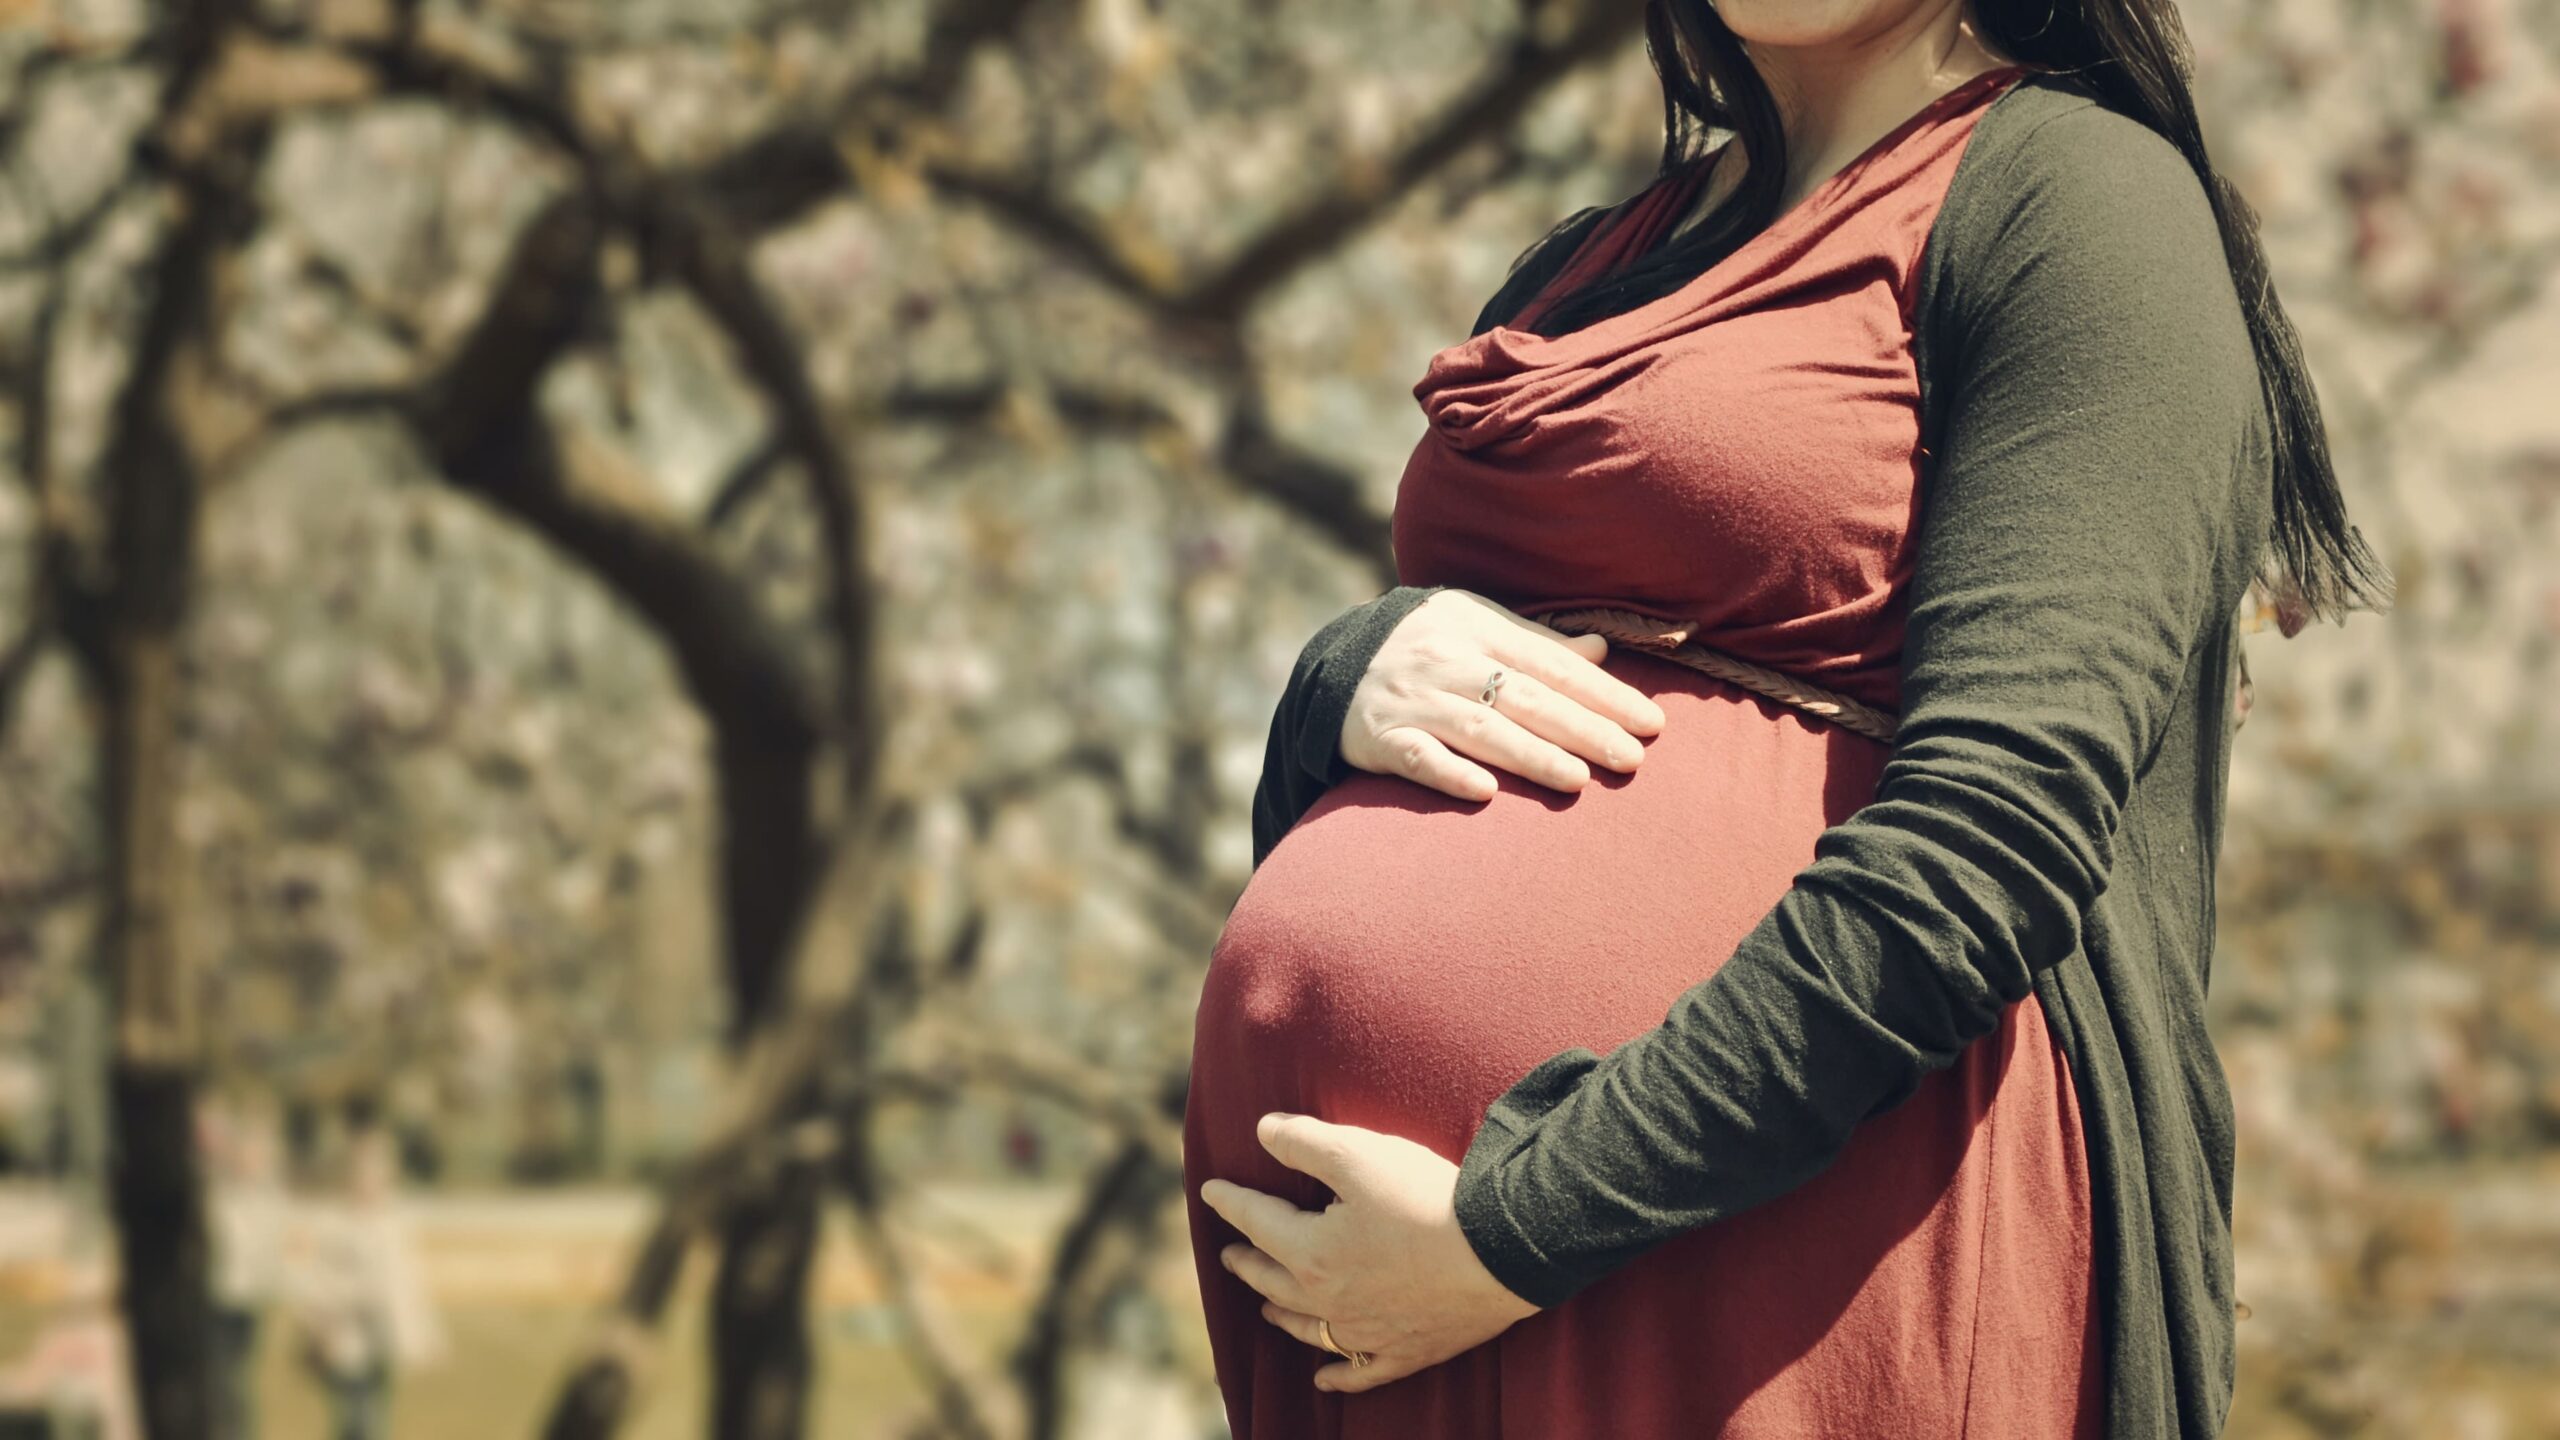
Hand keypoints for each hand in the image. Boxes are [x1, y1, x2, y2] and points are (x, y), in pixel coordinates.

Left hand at [1198, 1113, 1541, 1393]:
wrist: (1500, 1252)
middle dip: (1247, 1262)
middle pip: (1274, 1279)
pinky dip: (1337, 1376)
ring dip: (1281, 1313)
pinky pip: (1359, 1372)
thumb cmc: (1426, 1199)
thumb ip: (1303, 1142)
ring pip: (1307, 1328)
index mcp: (1311, 1252)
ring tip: (1265, 1305)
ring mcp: (1367, 1332)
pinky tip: (1323, 1379)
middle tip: (1230, 1253)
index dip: (1231, 1202)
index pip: (1257, 1221)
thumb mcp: (1358, 1154)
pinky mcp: (1406, 1351)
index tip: (1211, 1191)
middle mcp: (1329, 1300)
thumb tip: (1262, 1131)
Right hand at [1341, 589, 1667, 800]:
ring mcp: (1411, 700)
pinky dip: (1449, 773)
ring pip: (1478, 729)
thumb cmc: (1426, 647)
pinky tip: (1485, 793)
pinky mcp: (1377, 738)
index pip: (1552, 663)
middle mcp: (1446, 660)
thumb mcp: (1476, 627)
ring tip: (1579, 780)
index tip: (1649, 723)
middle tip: (1633, 759)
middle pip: (1524, 697)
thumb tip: (1601, 648)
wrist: (1333, 664)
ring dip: (1530, 755)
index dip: (1603, 693)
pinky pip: (1416, 757)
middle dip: (1582, 729)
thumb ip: (1536, 643)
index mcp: (1477, 627)